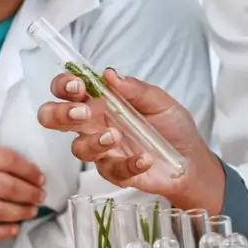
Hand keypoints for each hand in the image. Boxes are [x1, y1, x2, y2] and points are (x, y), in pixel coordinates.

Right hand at [0, 146, 44, 241]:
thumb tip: (31, 171)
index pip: (9, 161)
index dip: (30, 171)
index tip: (40, 178)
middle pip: (8, 187)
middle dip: (30, 194)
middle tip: (40, 197)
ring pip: (0, 210)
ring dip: (22, 212)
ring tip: (32, 211)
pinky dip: (3, 232)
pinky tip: (15, 229)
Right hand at [37, 68, 224, 211]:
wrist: (191, 159)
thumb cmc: (171, 127)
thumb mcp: (160, 101)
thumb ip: (135, 88)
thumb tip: (110, 74)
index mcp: (100, 102)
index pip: (68, 89)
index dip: (64, 85)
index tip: (78, 85)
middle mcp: (94, 125)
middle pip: (55, 119)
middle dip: (60, 113)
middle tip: (82, 111)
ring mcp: (102, 151)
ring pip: (78, 148)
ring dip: (94, 141)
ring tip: (116, 136)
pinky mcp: (115, 172)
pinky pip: (111, 170)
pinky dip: (128, 164)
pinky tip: (144, 158)